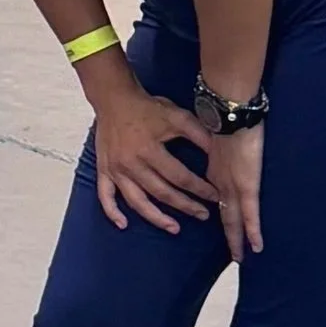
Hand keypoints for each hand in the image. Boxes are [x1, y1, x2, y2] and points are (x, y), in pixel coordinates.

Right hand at [89, 76, 215, 235]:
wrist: (114, 98)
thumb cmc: (147, 107)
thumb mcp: (176, 116)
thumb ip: (199, 134)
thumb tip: (221, 153)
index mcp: (149, 150)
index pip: (180, 177)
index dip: (199, 189)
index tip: (215, 197)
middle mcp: (131, 164)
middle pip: (161, 192)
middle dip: (185, 206)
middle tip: (203, 215)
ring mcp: (115, 169)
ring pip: (136, 201)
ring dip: (156, 217)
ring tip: (174, 228)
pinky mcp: (104, 170)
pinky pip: (105, 196)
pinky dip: (112, 212)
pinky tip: (123, 224)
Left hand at [205, 121, 263, 257]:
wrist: (230, 113)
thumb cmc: (229, 118)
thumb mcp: (223, 137)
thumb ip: (225, 147)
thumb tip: (229, 147)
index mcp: (216, 171)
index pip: (219, 199)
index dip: (222, 214)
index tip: (225, 229)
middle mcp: (222, 182)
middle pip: (225, 215)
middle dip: (230, 236)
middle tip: (234, 255)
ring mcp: (234, 185)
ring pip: (235, 219)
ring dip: (238, 239)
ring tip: (240, 258)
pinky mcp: (247, 185)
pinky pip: (250, 213)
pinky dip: (253, 230)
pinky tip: (256, 246)